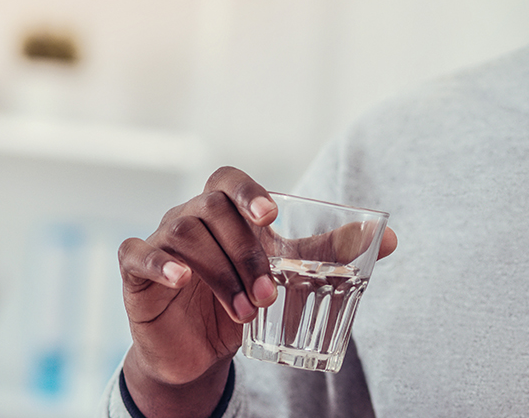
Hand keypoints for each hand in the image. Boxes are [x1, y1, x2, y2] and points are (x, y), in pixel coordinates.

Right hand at [117, 167, 396, 417]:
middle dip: (246, 252)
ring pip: (185, 235)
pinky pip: (138, 255)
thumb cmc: (241, 296)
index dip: (248, 191)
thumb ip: (330, 252)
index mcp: (224, 209)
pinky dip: (162, 264)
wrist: (199, 349)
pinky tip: (183, 280)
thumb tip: (392, 239)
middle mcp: (189, 215)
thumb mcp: (286, 273)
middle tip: (268, 293)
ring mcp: (160, 240)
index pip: (228, 179)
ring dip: (220, 272)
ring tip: (246, 310)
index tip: (271, 216)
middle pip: (212, 210)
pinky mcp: (135, 272)